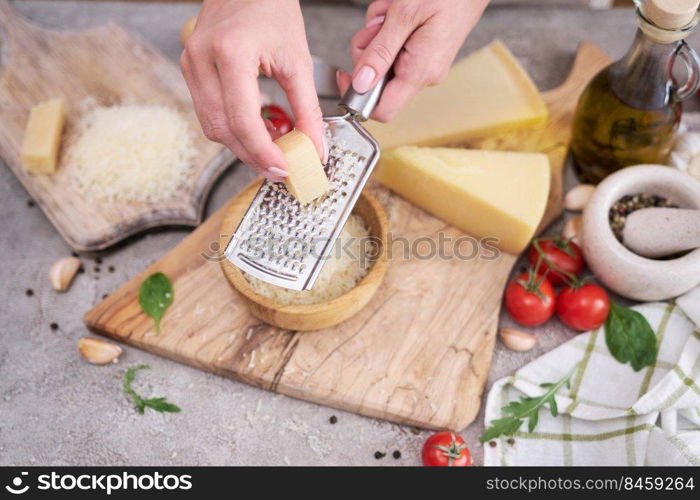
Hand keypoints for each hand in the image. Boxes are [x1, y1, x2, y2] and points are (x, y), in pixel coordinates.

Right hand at [181, 0, 326, 180]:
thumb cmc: (272, 8)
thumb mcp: (298, 60)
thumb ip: (307, 109)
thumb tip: (315, 147)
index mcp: (231, 54)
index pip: (242, 121)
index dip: (263, 152)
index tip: (284, 169)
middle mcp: (202, 59)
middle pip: (222, 130)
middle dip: (252, 155)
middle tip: (281, 167)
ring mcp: (190, 63)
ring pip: (211, 126)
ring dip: (242, 144)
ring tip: (273, 146)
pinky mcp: (189, 68)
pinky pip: (208, 112)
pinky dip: (233, 127)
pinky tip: (258, 127)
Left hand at [338, 0, 488, 121]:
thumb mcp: (405, 16)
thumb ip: (380, 51)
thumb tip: (360, 83)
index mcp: (421, 72)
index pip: (382, 110)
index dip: (358, 98)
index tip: (345, 75)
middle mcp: (424, 74)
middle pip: (376, 82)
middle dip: (367, 52)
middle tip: (377, 26)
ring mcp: (424, 64)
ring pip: (381, 61)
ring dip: (376, 35)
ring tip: (391, 13)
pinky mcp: (423, 53)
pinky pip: (393, 49)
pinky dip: (387, 29)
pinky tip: (396, 13)